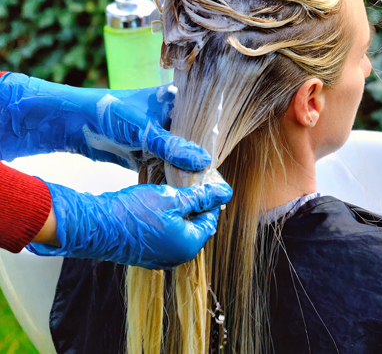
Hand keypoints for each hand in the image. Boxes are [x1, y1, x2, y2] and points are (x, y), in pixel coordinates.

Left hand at [0, 73, 209, 170]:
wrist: (74, 122)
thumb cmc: (112, 113)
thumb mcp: (145, 130)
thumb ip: (173, 147)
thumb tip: (204, 161)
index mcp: (172, 103)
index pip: (199, 124)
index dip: (209, 142)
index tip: (218, 163)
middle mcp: (166, 121)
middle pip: (189, 144)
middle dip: (196, 162)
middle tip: (210, 182)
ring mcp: (155, 138)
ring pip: (176, 158)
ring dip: (182, 172)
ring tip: (198, 189)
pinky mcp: (143, 153)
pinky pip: (161, 166)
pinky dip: (167, 177)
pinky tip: (178, 190)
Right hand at [27, 177, 231, 268]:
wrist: (98, 226)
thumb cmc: (135, 212)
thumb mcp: (172, 198)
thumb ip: (201, 197)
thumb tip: (225, 192)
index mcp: (188, 245)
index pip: (211, 219)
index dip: (210, 198)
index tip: (205, 181)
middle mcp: (177, 257)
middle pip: (195, 226)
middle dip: (194, 204)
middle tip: (188, 182)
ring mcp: (160, 257)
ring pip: (178, 229)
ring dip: (178, 210)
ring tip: (171, 189)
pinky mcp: (146, 253)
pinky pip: (164, 234)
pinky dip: (165, 218)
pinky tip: (157, 202)